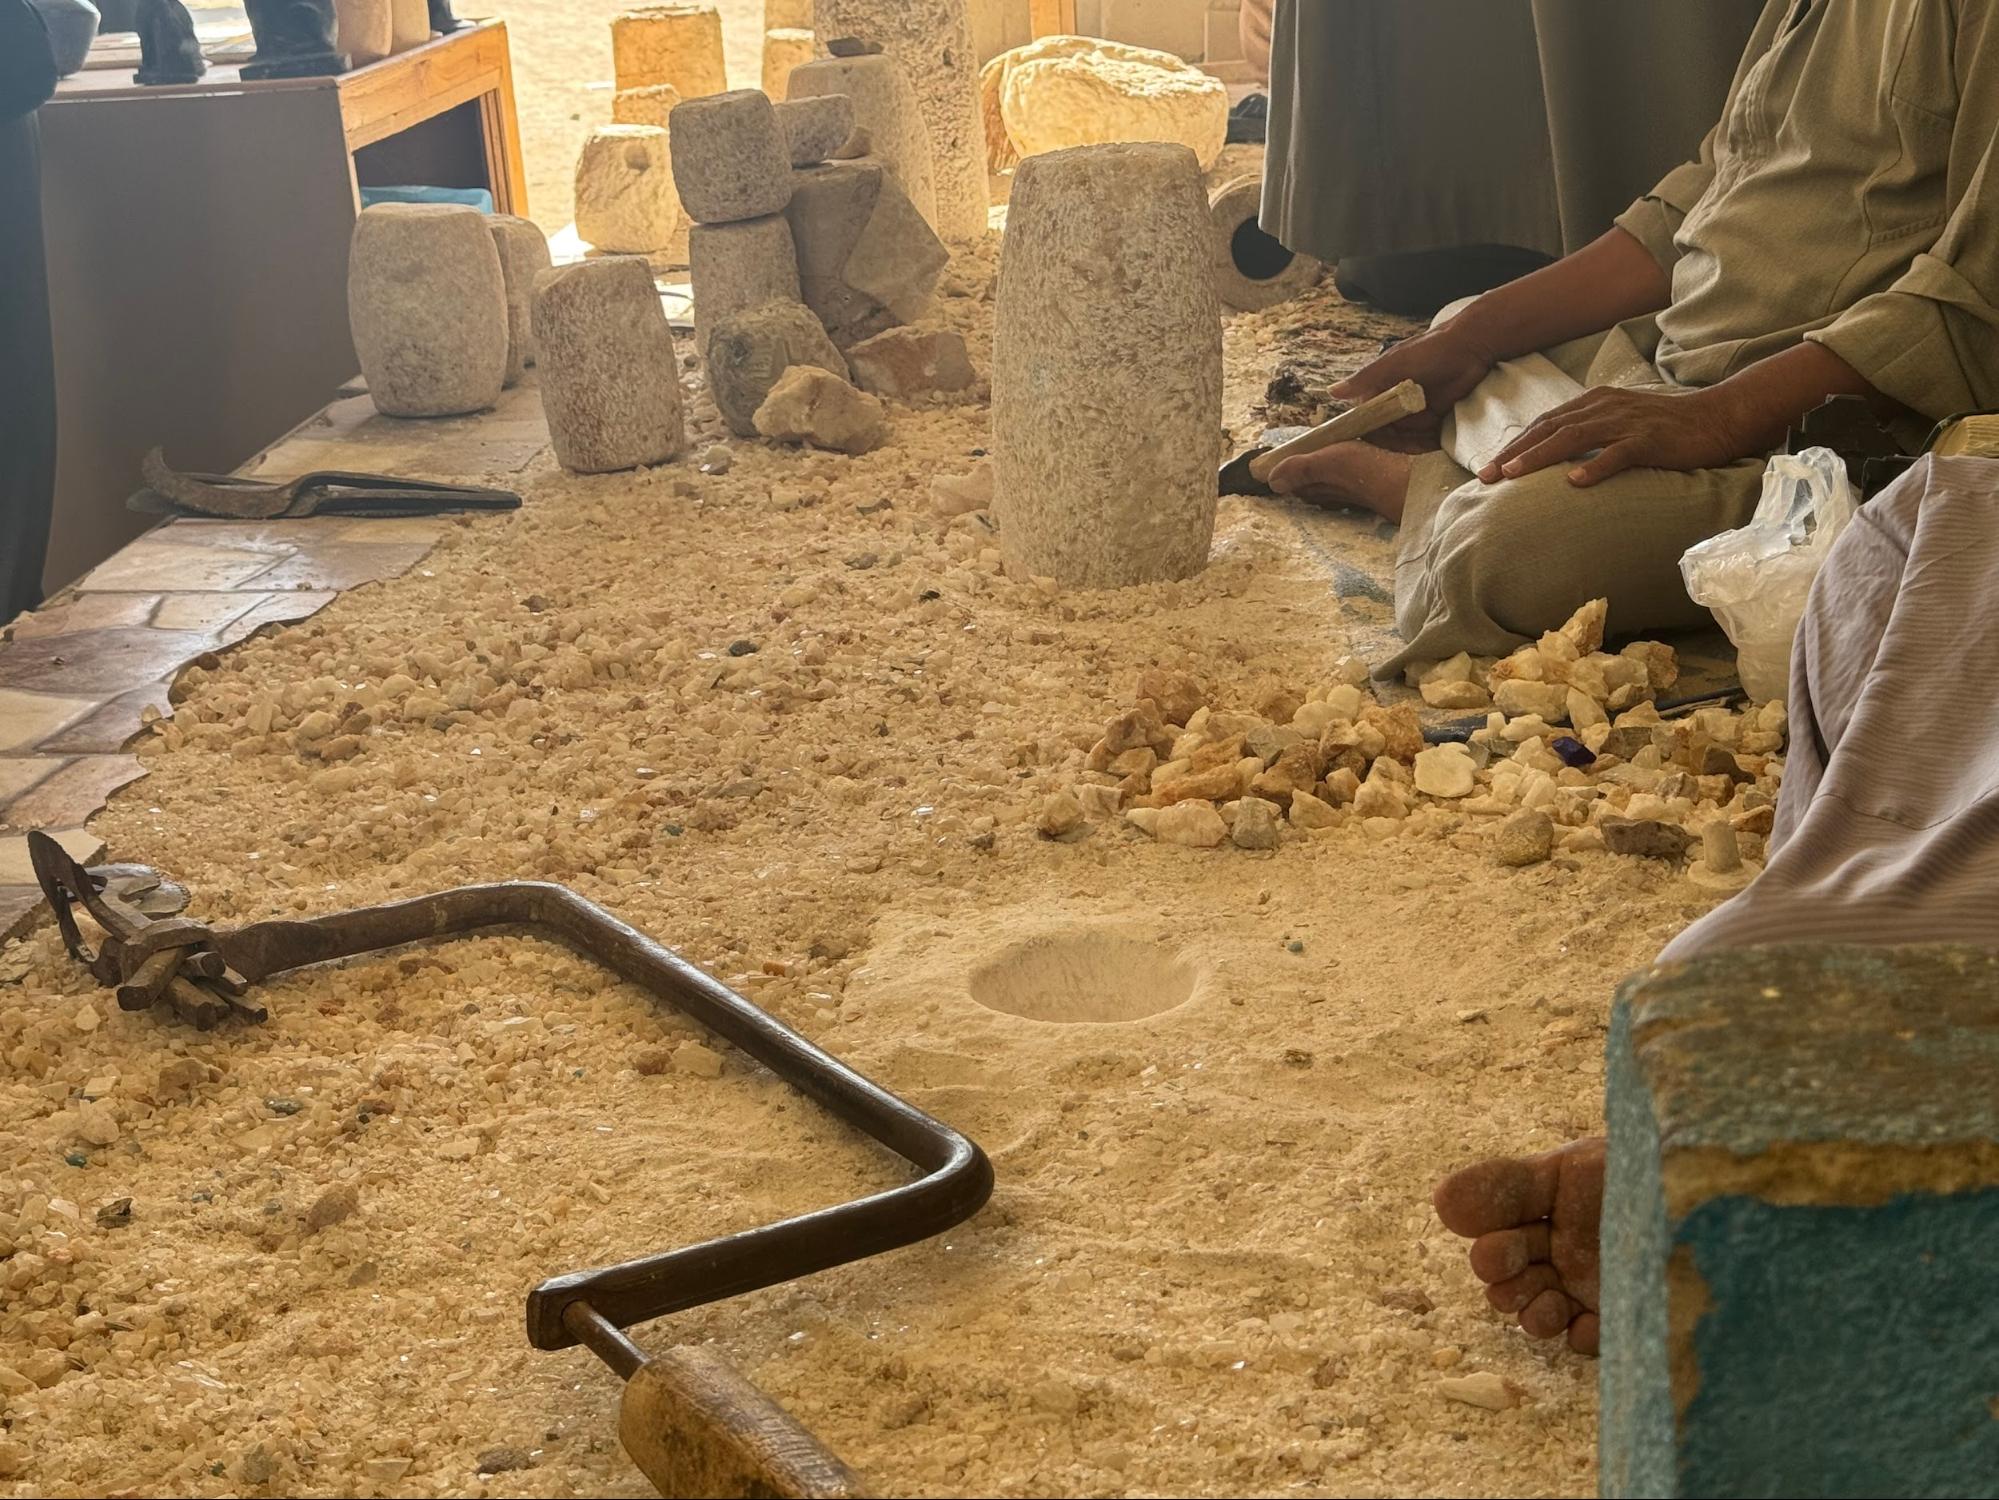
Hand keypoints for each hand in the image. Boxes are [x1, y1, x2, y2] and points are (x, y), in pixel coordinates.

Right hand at [1329, 321, 1495, 449]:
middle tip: (1392, 452)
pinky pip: (1422, 437)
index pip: (1363, 416)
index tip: (1359, 447)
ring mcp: (1412, 410)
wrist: (1473, 346)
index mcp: (1379, 387)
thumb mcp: (1394, 362)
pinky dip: (1422, 444)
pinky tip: (1425, 448)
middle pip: (1382, 431)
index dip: (1361, 431)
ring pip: (1401, 437)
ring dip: (1405, 445)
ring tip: (1410, 449)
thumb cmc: (1431, 349)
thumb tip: (1331, 392)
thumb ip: (1365, 378)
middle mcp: (1393, 400)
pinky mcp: (1432, 417)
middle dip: (1386, 443)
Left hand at [1479, 384, 1755, 486]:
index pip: (1545, 424)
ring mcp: (1627, 422)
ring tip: (1514, 476)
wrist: (1717, 419)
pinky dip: (1595, 466)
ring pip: (1575, 437)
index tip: (1487, 470)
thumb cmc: (1666, 428)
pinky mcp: (1650, 439)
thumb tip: (1555, 459)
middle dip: (1515, 453)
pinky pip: (1619, 453)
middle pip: (1550, 429)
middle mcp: (1605, 407)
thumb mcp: (1619, 424)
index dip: (1514, 446)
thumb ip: (1589, 434)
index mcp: (1594, 403)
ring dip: (1540, 456)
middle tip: (1486, 477)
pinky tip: (1575, 482)